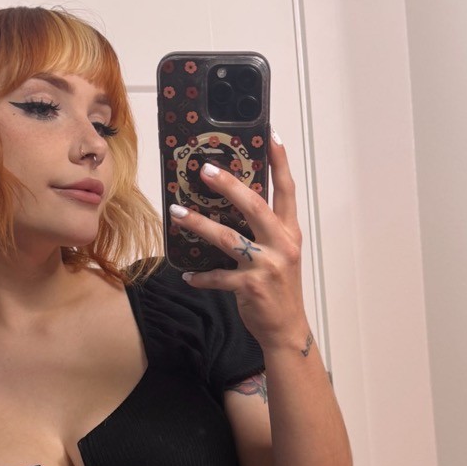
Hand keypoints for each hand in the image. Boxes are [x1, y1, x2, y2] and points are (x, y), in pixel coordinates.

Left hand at [171, 130, 308, 349]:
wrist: (287, 329)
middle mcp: (281, 244)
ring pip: (228, 238)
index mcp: (289, 232)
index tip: (271, 136)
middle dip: (229, 185)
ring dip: (199, 224)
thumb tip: (236, 205)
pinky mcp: (251, 287)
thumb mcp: (280, 254)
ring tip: (177, 213)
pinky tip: (188, 276)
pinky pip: (219, 277)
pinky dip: (201, 277)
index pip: (287, 190)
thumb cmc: (280, 289)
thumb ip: (265, 231)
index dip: (280, 163)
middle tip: (204, 170)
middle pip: (254, 205)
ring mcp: (266, 266)